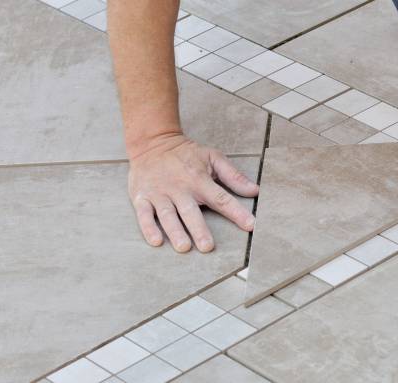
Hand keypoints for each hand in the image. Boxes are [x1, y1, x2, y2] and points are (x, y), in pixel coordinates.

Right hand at [128, 134, 258, 252]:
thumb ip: (234, 176)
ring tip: (184, 247)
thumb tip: (255, 191)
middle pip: (190, 211)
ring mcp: (159, 193)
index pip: (221, 198)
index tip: (250, 226)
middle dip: (199, 229)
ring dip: (175, 231)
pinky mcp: (142, 197)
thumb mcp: (212, 158)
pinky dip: (148, 228)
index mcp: (199, 179)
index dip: (237, 212)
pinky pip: (144, 214)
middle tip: (207, 247)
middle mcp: (180, 188)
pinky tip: (156, 241)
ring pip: (167, 214)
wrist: (152, 143)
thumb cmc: (186, 154)